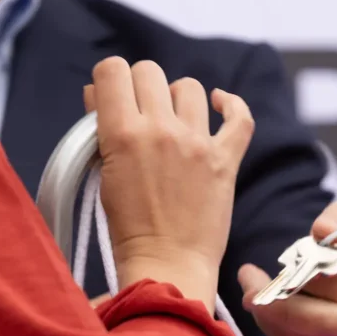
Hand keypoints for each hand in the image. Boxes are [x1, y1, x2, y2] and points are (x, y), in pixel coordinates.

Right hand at [85, 58, 253, 309]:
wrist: (166, 265)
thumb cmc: (128, 228)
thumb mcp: (102, 174)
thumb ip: (100, 130)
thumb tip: (98, 94)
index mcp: (123, 134)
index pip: (113, 70)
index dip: (110, 79)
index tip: (113, 97)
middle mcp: (161, 130)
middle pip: (150, 72)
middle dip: (141, 88)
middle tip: (140, 113)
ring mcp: (197, 143)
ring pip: (189, 87)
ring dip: (177, 99)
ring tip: (173, 121)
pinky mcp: (225, 160)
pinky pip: (239, 117)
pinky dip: (230, 105)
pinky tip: (218, 104)